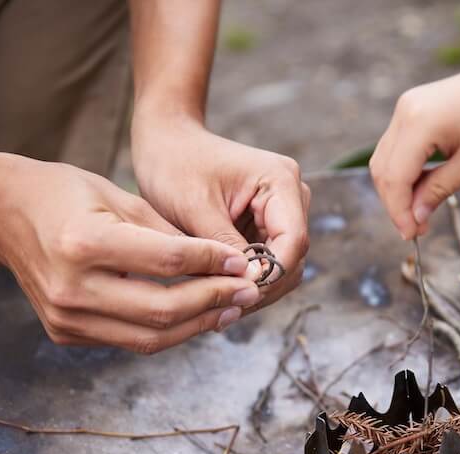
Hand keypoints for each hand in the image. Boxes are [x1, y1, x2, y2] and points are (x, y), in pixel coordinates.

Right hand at [0, 158, 259, 352]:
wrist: (2, 214)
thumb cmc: (67, 195)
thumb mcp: (120, 197)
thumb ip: (170, 234)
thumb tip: (225, 263)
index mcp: (83, 243)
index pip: (167, 262)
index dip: (212, 264)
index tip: (244, 262)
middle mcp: (71, 287)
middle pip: (162, 310)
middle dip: (213, 302)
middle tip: (248, 292)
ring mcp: (65, 317)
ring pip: (150, 337)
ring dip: (197, 325)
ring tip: (231, 308)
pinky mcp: (65, 334)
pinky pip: (130, 340)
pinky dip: (167, 330)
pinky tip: (196, 315)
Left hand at [131, 116, 309, 309]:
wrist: (166, 142)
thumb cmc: (175, 165)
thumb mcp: (195, 209)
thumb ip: (225, 247)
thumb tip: (248, 286)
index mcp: (280, 182)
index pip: (293, 242)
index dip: (270, 275)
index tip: (236, 293)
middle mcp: (290, 196)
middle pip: (292, 258)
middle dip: (262, 285)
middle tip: (223, 305)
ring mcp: (281, 211)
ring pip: (282, 266)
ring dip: (255, 286)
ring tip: (217, 301)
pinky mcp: (267, 224)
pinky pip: (267, 262)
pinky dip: (246, 278)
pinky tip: (218, 289)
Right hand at [369, 40, 459, 239]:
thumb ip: (438, 191)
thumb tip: (415, 218)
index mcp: (419, 123)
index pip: (395, 178)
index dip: (399, 211)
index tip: (412, 236)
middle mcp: (404, 112)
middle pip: (382, 170)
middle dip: (395, 203)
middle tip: (416, 229)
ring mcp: (405, 107)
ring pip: (384, 160)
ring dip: (397, 190)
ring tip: (420, 213)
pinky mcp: (411, 108)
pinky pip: (395, 147)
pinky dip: (403, 172)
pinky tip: (421, 189)